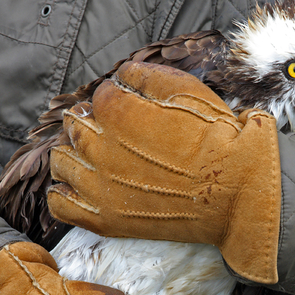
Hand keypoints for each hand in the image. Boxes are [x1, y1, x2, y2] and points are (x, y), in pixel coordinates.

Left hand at [48, 61, 280, 283]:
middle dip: (91, 123)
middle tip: (113, 132)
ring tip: (93, 157)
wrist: (235, 195)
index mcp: (118, 112)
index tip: (133, 109)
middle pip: (74, 126)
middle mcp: (100, 148)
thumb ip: (147, 76)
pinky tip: (80, 187)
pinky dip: (63, 194)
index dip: (117, 98)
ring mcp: (100, 187)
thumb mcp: (190, 92)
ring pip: (60, 161)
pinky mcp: (105, 219)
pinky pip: (59, 205)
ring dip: (73, 153)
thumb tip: (122, 74)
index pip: (100, 96)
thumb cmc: (218, 143)